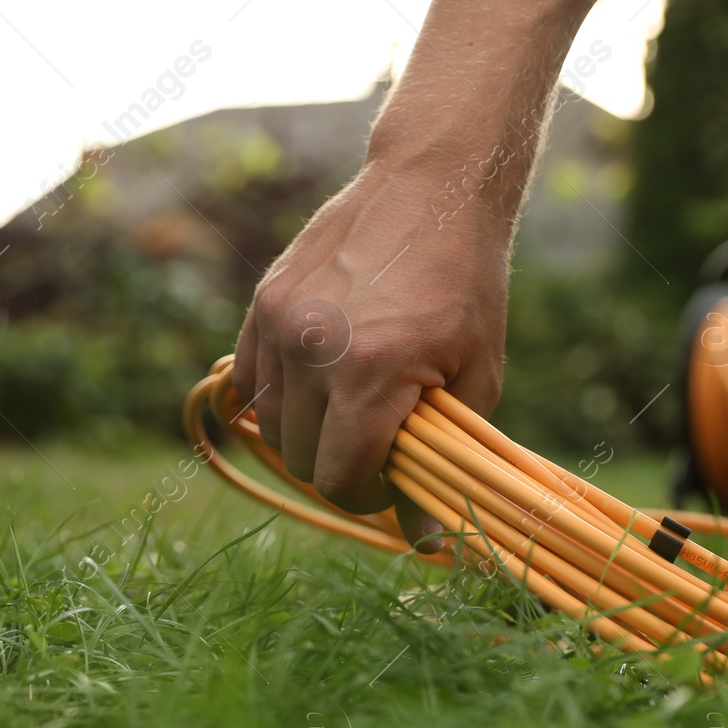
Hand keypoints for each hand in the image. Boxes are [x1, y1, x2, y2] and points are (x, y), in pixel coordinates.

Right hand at [232, 159, 508, 550]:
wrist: (430, 189)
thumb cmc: (466, 286)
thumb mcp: (477, 376)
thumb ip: (444, 456)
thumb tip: (425, 537)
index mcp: (370, 373)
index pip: (341, 480)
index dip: (369, 498)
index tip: (393, 486)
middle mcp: (313, 350)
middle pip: (302, 461)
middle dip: (340, 472)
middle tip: (378, 451)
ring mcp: (279, 323)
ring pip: (271, 426)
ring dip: (308, 437)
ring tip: (351, 413)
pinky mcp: (263, 303)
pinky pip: (250, 382)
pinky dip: (278, 399)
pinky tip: (317, 386)